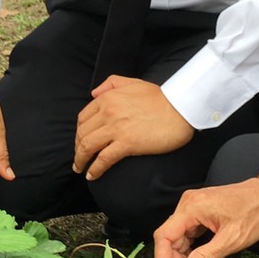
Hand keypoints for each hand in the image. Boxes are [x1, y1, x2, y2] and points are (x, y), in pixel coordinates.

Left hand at [73, 77, 193, 180]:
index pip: (83, 118)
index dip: (79, 132)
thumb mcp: (133, 82)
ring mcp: (116, 128)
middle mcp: (108, 112)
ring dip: (80, 160)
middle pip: (82, 134)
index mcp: (108, 98)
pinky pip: (103, 159)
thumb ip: (111, 83)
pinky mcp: (127, 144)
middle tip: (79, 158)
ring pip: (87, 146)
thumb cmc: (161, 97)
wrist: (181, 108)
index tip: (80, 141)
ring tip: (80, 169)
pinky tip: (92, 175)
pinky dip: (94, 169)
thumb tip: (94, 93)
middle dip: (77, 148)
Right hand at [153, 166, 258, 257]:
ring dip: (185, 257)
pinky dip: (192, 249)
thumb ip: (205, 257)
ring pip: (178, 238)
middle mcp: (188, 204)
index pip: (164, 237)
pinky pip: (188, 233)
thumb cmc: (255, 212)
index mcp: (191, 207)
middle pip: (170, 239)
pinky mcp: (200, 211)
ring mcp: (193, 207)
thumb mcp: (232, 240)